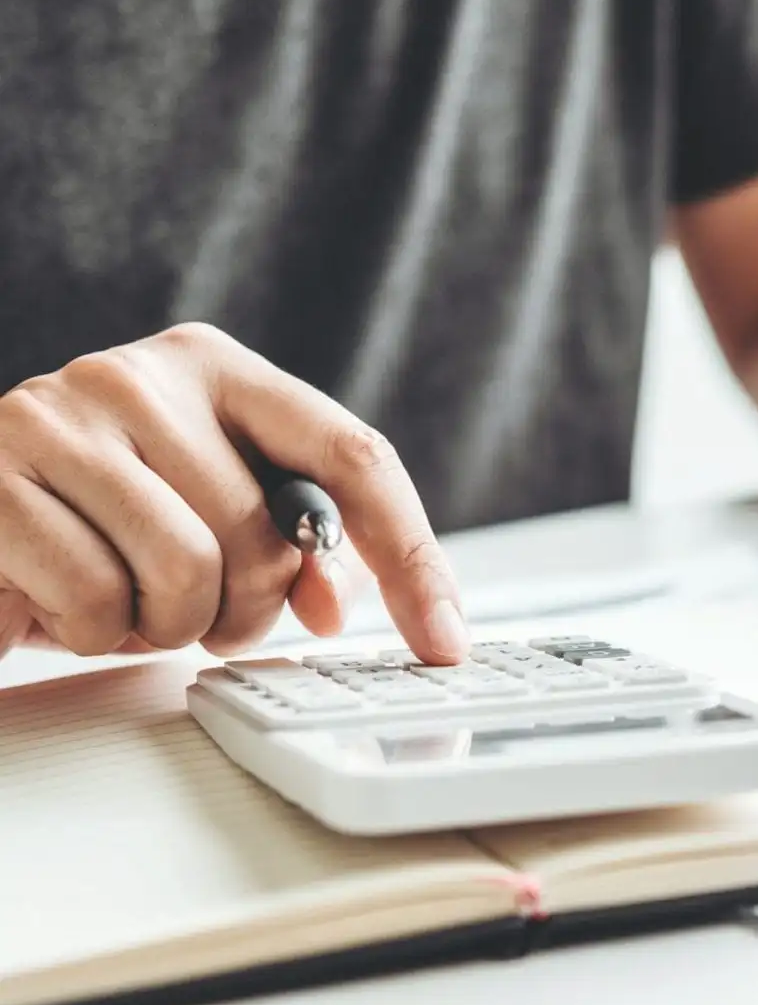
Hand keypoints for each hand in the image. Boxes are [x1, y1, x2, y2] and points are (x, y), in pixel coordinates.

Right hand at [0, 323, 467, 660]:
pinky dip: (98, 633)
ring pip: (189, 571)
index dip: (411, 556)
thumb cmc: (101, 519)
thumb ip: (294, 550)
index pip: (354, 456)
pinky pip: (101, 601)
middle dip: (245, 609)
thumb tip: (336, 603)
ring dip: (169, 625)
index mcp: (220, 368)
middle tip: (197, 610)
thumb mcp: (211, 517)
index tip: (446, 636)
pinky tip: (68, 600)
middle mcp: (146, 374)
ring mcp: (64, 416)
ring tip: (130, 600)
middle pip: (270, 535)